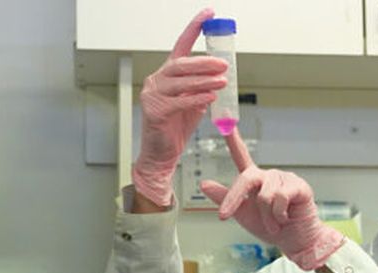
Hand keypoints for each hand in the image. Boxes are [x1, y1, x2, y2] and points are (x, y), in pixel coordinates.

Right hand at [132, 8, 228, 206]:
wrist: (162, 154)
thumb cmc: (175, 128)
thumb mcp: (192, 104)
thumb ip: (201, 89)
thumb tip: (220, 79)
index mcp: (167, 75)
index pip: (180, 45)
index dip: (194, 27)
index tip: (210, 13)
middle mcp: (157, 80)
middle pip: (182, 64)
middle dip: (205, 62)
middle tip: (224, 63)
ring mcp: (153, 95)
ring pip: (181, 82)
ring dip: (204, 80)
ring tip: (223, 80)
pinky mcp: (155, 111)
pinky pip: (179, 101)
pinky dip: (196, 98)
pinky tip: (210, 96)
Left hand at [199, 131, 344, 269]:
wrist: (295, 241)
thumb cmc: (271, 228)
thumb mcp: (242, 215)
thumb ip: (225, 199)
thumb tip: (203, 183)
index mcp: (255, 180)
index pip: (241, 155)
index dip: (232, 138)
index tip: (224, 119)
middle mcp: (268, 175)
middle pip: (245, 178)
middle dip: (234, 200)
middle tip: (226, 217)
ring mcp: (284, 179)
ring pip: (264, 195)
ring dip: (266, 216)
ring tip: (275, 223)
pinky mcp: (299, 186)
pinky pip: (279, 198)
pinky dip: (279, 214)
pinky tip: (286, 217)